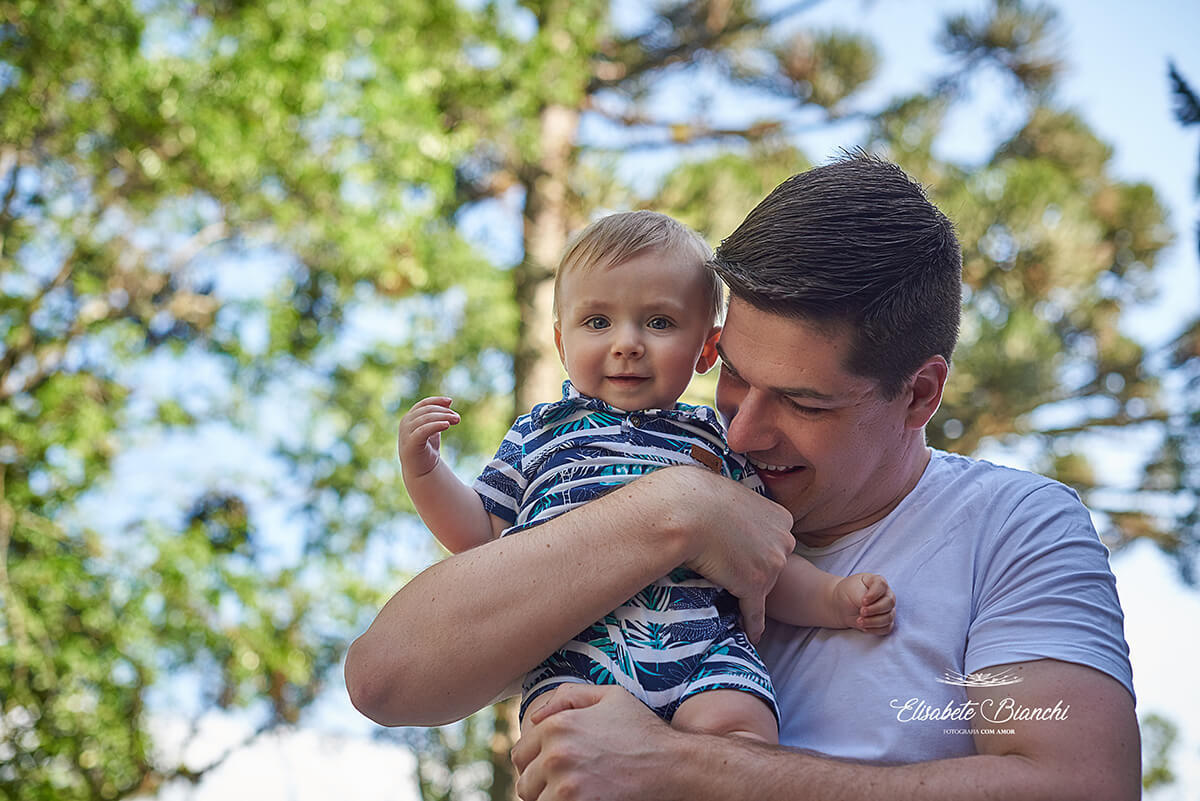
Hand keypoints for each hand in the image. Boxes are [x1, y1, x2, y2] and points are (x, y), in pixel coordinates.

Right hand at [398, 396, 458, 477]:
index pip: (423, 404)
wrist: (420, 471)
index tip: (450, 401)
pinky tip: (447, 425)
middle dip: (443, 412)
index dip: (436, 401)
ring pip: (426, 419)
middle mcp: (405, 423)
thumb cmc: (427, 450)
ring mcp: (406, 433)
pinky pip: (423, 430)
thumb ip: (437, 417)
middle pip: (426, 411)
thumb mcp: (433, 430)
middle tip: (457, 418)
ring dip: (443, 417)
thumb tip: (448, 403)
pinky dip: (436, 425)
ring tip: (456, 420)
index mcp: (410, 418)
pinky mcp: (410, 443)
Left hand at [512, 684, 676, 800]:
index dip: (536, 763)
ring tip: (576, 794)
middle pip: (525, 783)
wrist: (673, 767)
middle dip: (541, 785)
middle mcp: (556, 755)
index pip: (520, 755)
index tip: (557, 769)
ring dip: (551, 799)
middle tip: (567, 785)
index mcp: (557, 726)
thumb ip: (568, 696)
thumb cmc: (642, 731)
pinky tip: (584, 799)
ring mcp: (566, 787)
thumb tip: (536, 716)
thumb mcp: (610, 697)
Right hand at [659, 468, 794, 642]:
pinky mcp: (754, 586)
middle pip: (773, 564)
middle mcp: (782, 541)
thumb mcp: (734, 495)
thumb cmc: (701, 496)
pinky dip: (753, 625)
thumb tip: (731, 509)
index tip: (742, 551)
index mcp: (781, 517)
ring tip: (732, 596)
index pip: (775, 541)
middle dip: (756, 569)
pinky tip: (751, 635)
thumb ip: (743, 509)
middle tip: (731, 568)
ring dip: (748, 592)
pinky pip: (755, 612)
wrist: (687, 510)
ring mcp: (771, 565)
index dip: (757, 548)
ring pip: (763, 586)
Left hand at [832, 572, 894, 633]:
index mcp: (878, 582)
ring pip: (888, 617)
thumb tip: (869, 608)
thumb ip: (862, 597)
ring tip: (859, 621)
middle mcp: (886, 594)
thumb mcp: (852, 590)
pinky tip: (864, 628)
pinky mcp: (885, 621)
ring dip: (873, 621)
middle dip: (874, 609)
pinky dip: (875, 629)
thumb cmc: (848, 593)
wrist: (842, 605)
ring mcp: (887, 608)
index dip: (874, 594)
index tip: (863, 601)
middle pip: (889, 603)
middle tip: (861, 612)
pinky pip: (886, 628)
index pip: (882, 585)